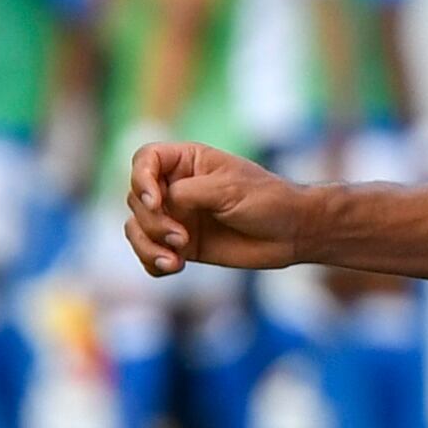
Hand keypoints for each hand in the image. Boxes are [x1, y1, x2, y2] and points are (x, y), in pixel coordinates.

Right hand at [125, 139, 306, 273]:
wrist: (292, 234)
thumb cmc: (267, 201)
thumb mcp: (228, 189)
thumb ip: (188, 193)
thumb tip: (159, 205)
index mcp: (187, 161)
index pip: (145, 159)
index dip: (141, 179)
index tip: (156, 201)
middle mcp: (176, 187)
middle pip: (136, 199)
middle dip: (152, 222)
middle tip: (182, 238)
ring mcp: (177, 217)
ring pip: (136, 229)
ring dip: (148, 246)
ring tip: (175, 260)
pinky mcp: (182, 245)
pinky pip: (150, 254)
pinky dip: (153, 262)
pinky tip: (174, 267)